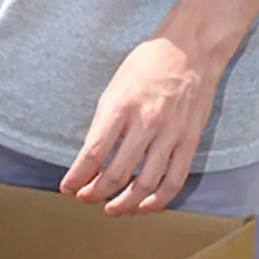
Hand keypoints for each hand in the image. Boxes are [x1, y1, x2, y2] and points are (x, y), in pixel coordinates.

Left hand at [59, 33, 225, 215]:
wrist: (190, 49)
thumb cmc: (148, 64)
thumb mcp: (115, 87)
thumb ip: (104, 122)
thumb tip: (92, 157)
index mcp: (121, 106)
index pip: (93, 153)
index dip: (77, 176)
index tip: (68, 188)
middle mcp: (146, 122)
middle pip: (117, 173)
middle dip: (96, 192)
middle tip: (86, 198)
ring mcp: (170, 134)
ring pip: (145, 184)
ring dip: (125, 203)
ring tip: (111, 209)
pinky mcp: (190, 141)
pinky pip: (174, 180)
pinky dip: (158, 200)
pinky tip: (144, 205)